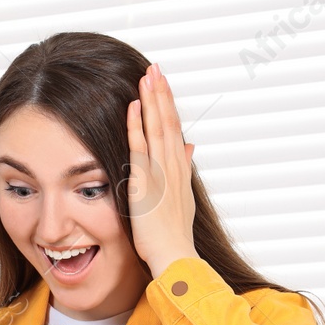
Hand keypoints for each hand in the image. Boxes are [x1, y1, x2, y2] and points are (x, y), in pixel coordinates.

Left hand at [125, 62, 198, 277]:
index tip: (163, 84)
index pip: (174, 131)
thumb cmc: (174, 237)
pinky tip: (134, 105)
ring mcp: (161, 173)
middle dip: (162, 94)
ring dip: (153, 100)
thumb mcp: (182, 199)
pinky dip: (138, 125)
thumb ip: (185, 170)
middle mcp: (174, 167)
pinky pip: (141, 148)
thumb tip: (190, 147)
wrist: (175, 257)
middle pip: (169, 122)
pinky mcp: (146, 183)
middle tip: (156, 67)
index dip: (169, 106)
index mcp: (180, 171)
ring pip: (158, 129)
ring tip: (149, 75)